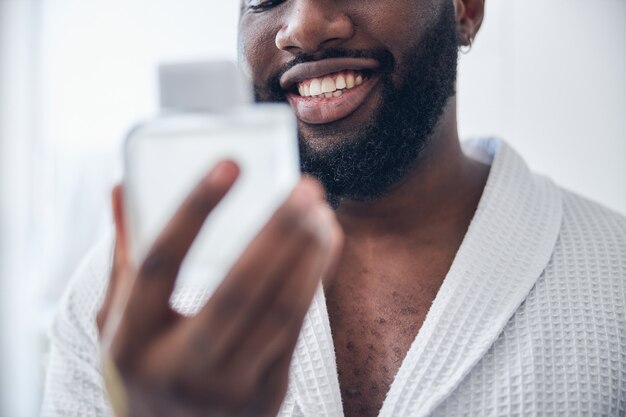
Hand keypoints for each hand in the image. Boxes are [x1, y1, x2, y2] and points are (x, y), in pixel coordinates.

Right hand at [97, 161, 342, 416]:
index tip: (230, 165)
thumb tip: (121, 187)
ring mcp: (228, 385)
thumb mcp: (118, 322)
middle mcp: (179, 366)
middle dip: (278, 231)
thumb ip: (124, 256)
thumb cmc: (144, 370)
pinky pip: (297, 327)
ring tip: (322, 211)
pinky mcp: (267, 392)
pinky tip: (324, 244)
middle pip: (236, 288)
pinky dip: (314, 279)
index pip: (159, 265)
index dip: (195, 210)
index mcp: (131, 341)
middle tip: (305, 186)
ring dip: (308, 253)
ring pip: (280, 309)